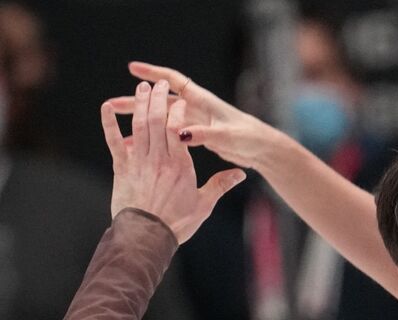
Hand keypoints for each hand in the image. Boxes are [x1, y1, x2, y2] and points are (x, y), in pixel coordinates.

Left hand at [101, 80, 245, 242]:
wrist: (148, 236)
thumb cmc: (177, 222)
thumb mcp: (204, 204)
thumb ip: (220, 185)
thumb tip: (240, 175)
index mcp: (180, 166)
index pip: (177, 129)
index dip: (177, 111)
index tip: (180, 99)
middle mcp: (159, 159)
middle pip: (155, 120)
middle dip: (157, 99)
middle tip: (158, 84)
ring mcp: (139, 162)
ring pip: (138, 126)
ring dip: (138, 104)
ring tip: (141, 88)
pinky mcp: (122, 168)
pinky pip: (114, 141)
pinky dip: (109, 123)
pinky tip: (106, 107)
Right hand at [106, 62, 282, 170]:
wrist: (262, 150)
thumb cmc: (249, 138)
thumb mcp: (227, 136)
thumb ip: (204, 134)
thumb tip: (181, 133)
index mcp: (203, 102)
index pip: (174, 81)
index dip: (154, 74)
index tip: (133, 70)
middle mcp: (196, 108)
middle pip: (161, 101)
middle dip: (138, 101)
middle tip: (113, 104)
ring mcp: (195, 121)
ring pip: (162, 118)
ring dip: (142, 120)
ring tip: (120, 125)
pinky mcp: (197, 135)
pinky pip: (169, 134)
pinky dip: (155, 138)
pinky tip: (140, 147)